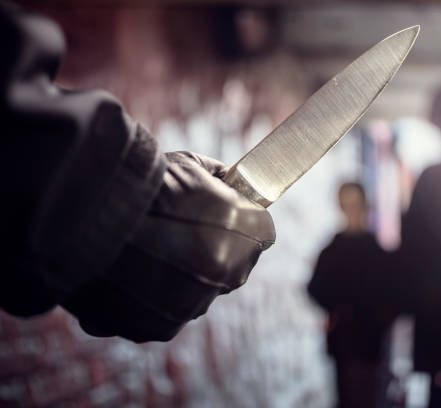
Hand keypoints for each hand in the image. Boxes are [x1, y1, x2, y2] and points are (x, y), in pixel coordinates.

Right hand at [63, 152, 274, 341]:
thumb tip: (228, 183)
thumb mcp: (189, 164)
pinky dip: (148, 297)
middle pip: (231, 266)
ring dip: (180, 277)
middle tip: (175, 231)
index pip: (262, 231)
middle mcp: (227, 276)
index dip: (240, 219)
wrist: (81, 213)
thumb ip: (219, 180)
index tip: (220, 212)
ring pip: (196, 292)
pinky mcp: (156, 327)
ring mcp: (192, 305)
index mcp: (246, 234)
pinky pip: (162, 312)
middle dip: (212, 250)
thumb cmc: (139, 182)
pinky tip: (126, 272)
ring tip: (144, 251)